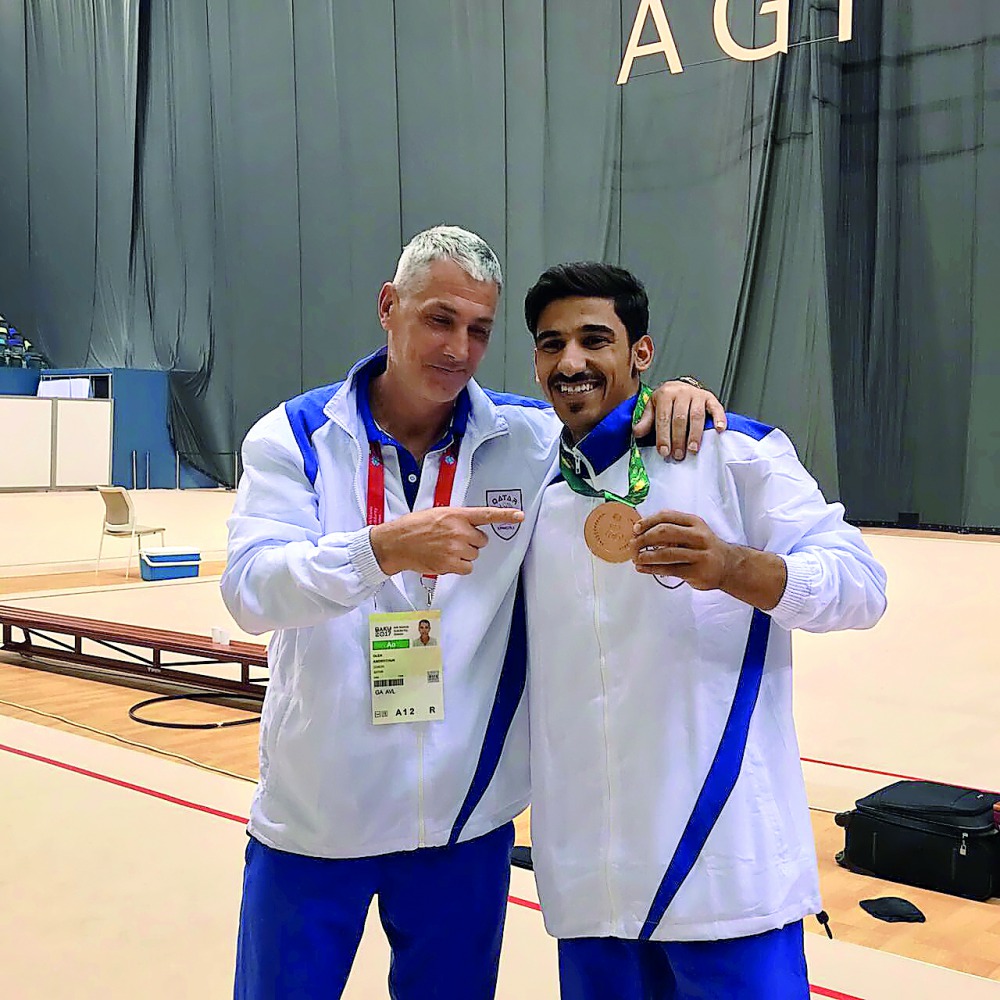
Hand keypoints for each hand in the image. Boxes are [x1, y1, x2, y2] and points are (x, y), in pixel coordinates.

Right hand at [370, 506, 524, 576]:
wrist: (396, 543)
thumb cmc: (413, 527)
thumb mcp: (437, 514)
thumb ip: (456, 519)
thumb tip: (470, 528)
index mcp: (457, 514)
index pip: (486, 514)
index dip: (505, 515)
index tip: (520, 516)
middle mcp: (459, 530)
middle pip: (481, 541)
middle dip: (470, 542)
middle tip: (451, 540)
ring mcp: (456, 548)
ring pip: (474, 556)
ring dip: (463, 555)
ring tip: (444, 550)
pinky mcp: (451, 563)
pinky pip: (467, 568)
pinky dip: (459, 567)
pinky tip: (445, 560)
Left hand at [630, 510, 731, 589]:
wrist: (728, 565)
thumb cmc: (704, 547)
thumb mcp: (693, 530)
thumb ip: (672, 527)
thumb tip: (641, 530)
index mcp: (694, 522)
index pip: (666, 516)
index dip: (647, 522)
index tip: (635, 529)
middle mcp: (698, 536)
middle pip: (664, 533)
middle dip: (644, 539)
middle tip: (633, 545)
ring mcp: (698, 555)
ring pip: (666, 554)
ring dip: (646, 556)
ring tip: (636, 558)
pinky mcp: (696, 572)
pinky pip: (669, 570)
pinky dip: (652, 569)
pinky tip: (642, 568)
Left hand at [633, 382, 726, 460]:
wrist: (680, 387)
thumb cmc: (666, 401)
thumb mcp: (652, 408)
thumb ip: (646, 421)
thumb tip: (637, 433)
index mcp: (665, 394)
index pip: (663, 418)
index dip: (663, 436)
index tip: (664, 451)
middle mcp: (681, 392)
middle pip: (680, 419)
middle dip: (678, 439)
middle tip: (678, 455)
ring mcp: (697, 394)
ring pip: (696, 415)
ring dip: (695, 435)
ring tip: (692, 450)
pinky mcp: (710, 398)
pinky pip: (716, 408)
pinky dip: (719, 419)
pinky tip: (719, 429)